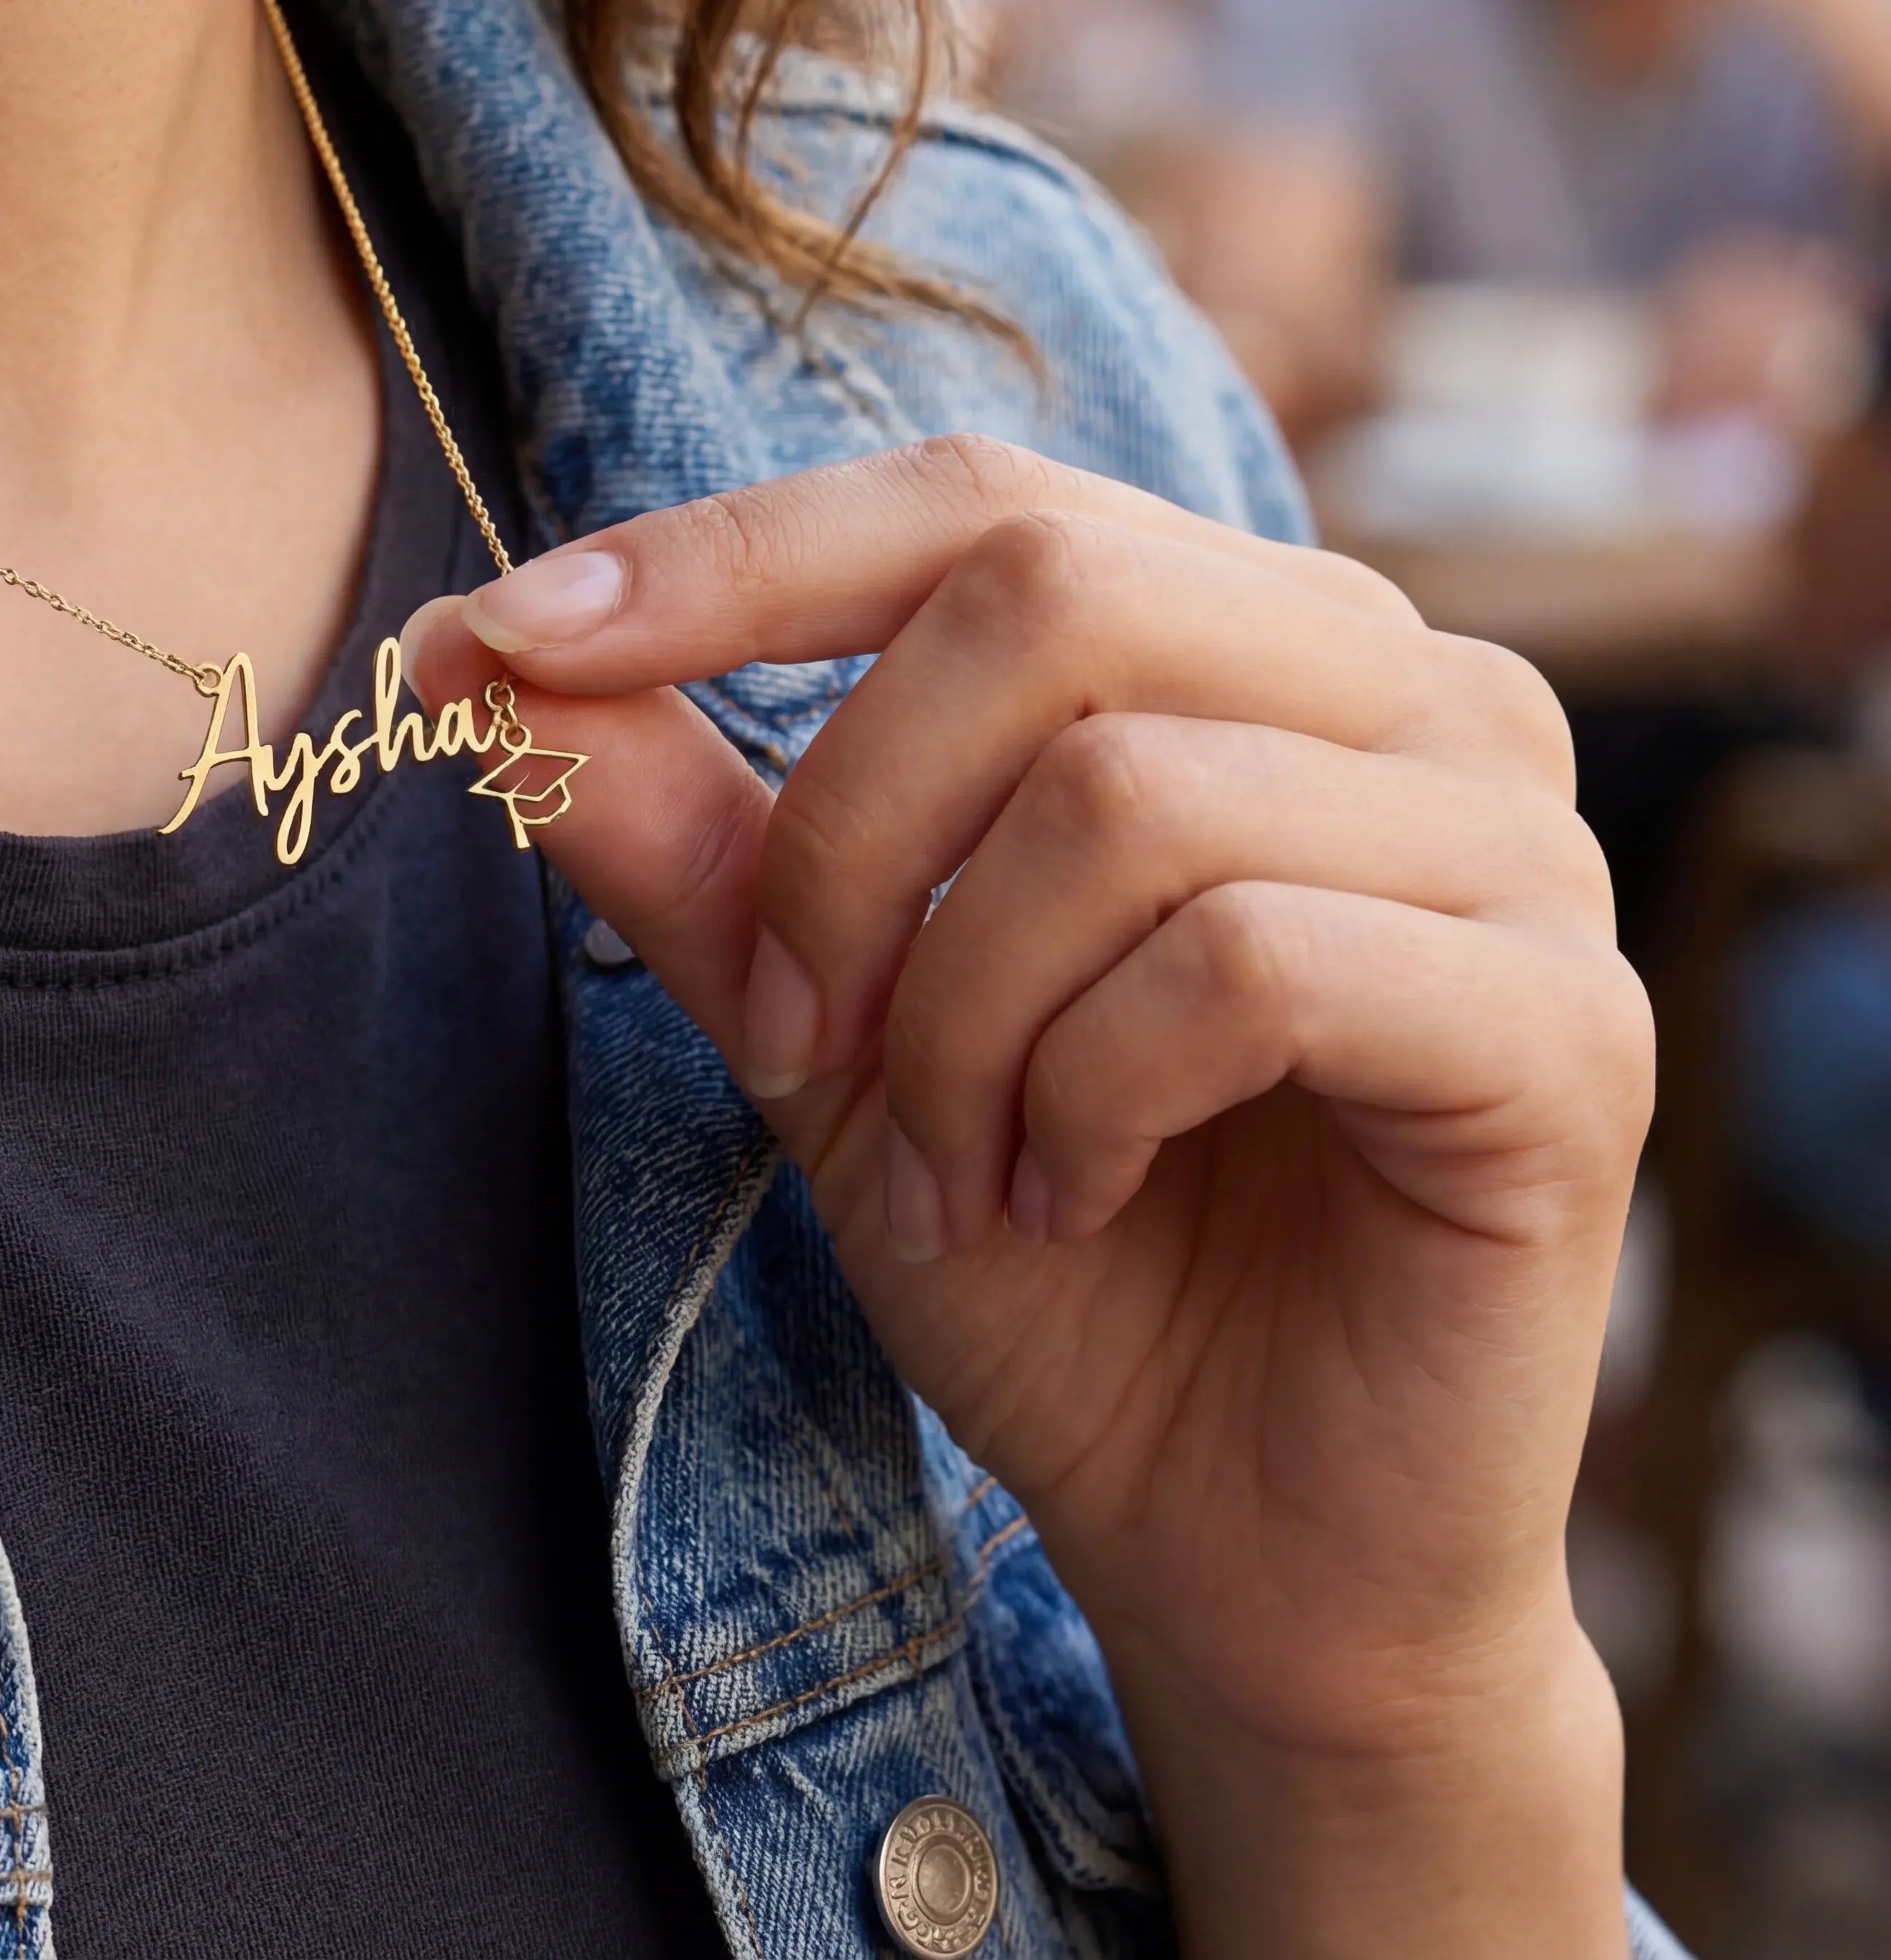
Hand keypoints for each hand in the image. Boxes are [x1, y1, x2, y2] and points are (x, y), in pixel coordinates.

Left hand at [410, 438, 1647, 1958]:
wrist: (1231, 1537)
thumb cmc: (1040, 1242)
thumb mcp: (815, 1010)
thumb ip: (676, 821)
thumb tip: (464, 645)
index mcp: (1245, 637)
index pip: (968, 499)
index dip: (723, 555)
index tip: (498, 635)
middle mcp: (1408, 686)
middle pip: (1041, 592)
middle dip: (844, 832)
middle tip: (790, 1035)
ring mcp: (1520, 843)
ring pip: (1125, 794)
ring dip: (958, 1011)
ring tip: (954, 1162)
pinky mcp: (1570, 1023)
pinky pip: (1250, 961)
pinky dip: (1091, 1093)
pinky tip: (1071, 1197)